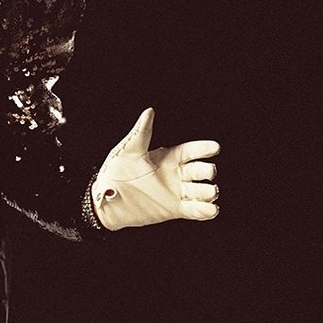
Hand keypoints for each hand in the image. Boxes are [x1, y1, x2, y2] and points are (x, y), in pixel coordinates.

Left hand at [89, 107, 220, 228]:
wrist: (107, 200)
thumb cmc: (115, 171)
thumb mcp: (129, 151)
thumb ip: (141, 133)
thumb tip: (149, 111)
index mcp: (167, 157)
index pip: (191, 151)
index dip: (203, 148)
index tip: (215, 147)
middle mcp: (176, 174)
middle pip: (199, 171)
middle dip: (207, 171)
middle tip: (209, 172)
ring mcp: (176, 193)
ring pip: (200, 191)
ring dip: (208, 192)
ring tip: (211, 192)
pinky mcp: (174, 209)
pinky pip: (194, 210)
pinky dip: (205, 210)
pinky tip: (212, 209)